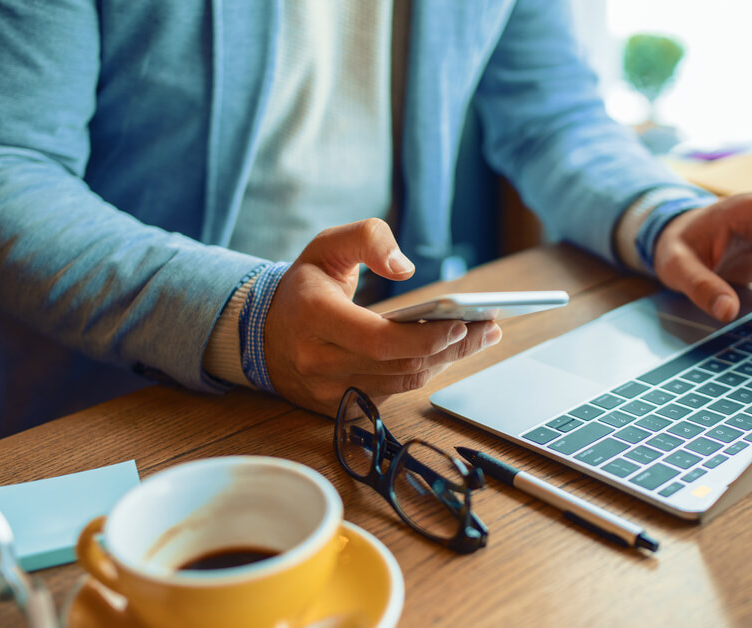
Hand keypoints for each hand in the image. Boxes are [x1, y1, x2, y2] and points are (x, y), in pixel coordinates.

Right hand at [264, 218, 501, 414]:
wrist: (263, 332)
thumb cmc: (304, 285)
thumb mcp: (327, 245)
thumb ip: (368, 239)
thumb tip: (405, 266)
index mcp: (313, 317)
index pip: (378, 339)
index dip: (425, 336)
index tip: (462, 322)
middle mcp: (318, 360)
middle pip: (399, 364)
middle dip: (452, 347)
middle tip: (488, 328)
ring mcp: (327, 390)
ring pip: (401, 383)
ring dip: (445, 361)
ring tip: (477, 336)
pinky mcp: (337, 407)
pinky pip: (392, 393)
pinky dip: (423, 372)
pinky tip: (447, 352)